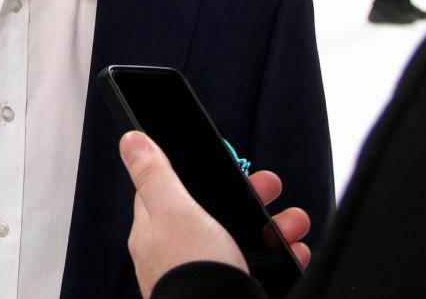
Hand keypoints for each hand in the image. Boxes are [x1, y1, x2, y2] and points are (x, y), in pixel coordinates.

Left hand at [121, 131, 311, 297]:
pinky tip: (294, 250)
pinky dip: (282, 255)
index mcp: (157, 228)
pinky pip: (261, 266)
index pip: (173, 189)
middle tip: (271, 187)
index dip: (202, 172)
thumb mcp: (172, 210)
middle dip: (250, 196)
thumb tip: (131, 141)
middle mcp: (180, 251)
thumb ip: (154, 174)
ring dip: (274, 224)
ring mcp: (206, 271)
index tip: (229, 162)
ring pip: (243, 237)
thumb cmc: (190, 272)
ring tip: (293, 223)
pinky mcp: (232, 289)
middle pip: (216, 211)